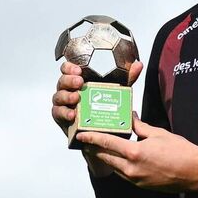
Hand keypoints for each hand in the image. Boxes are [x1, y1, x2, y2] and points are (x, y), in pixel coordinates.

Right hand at [52, 60, 142, 176]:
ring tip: (76, 98)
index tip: (79, 69)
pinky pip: (58, 113)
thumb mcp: (117, 91)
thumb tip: (138, 65)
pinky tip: (73, 114)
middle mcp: (69, 90)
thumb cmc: (105, 107)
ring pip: (58, 97)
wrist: (102, 133)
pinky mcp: (61, 117)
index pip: (69, 69)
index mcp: (79, 80)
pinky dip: (64, 112)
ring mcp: (64, 104)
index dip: (70, 67)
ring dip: (66, 96)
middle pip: (62, 81)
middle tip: (79, 83)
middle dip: (69, 80)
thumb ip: (127, 77)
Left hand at [76, 113, 197, 192]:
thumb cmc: (180, 151)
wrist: (195, 173)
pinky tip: (117, 157)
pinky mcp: (140, 185)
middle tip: (87, 140)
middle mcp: (131, 168)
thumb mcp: (158, 133)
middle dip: (94, 149)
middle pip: (105, 157)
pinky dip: (117, 165)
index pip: (106, 144)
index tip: (81, 134)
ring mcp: (135, 179)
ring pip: (113, 167)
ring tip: (99, 148)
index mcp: (134, 152)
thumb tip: (130, 117)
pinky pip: (122, 174)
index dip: (91, 139)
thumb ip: (140, 126)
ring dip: (105, 158)